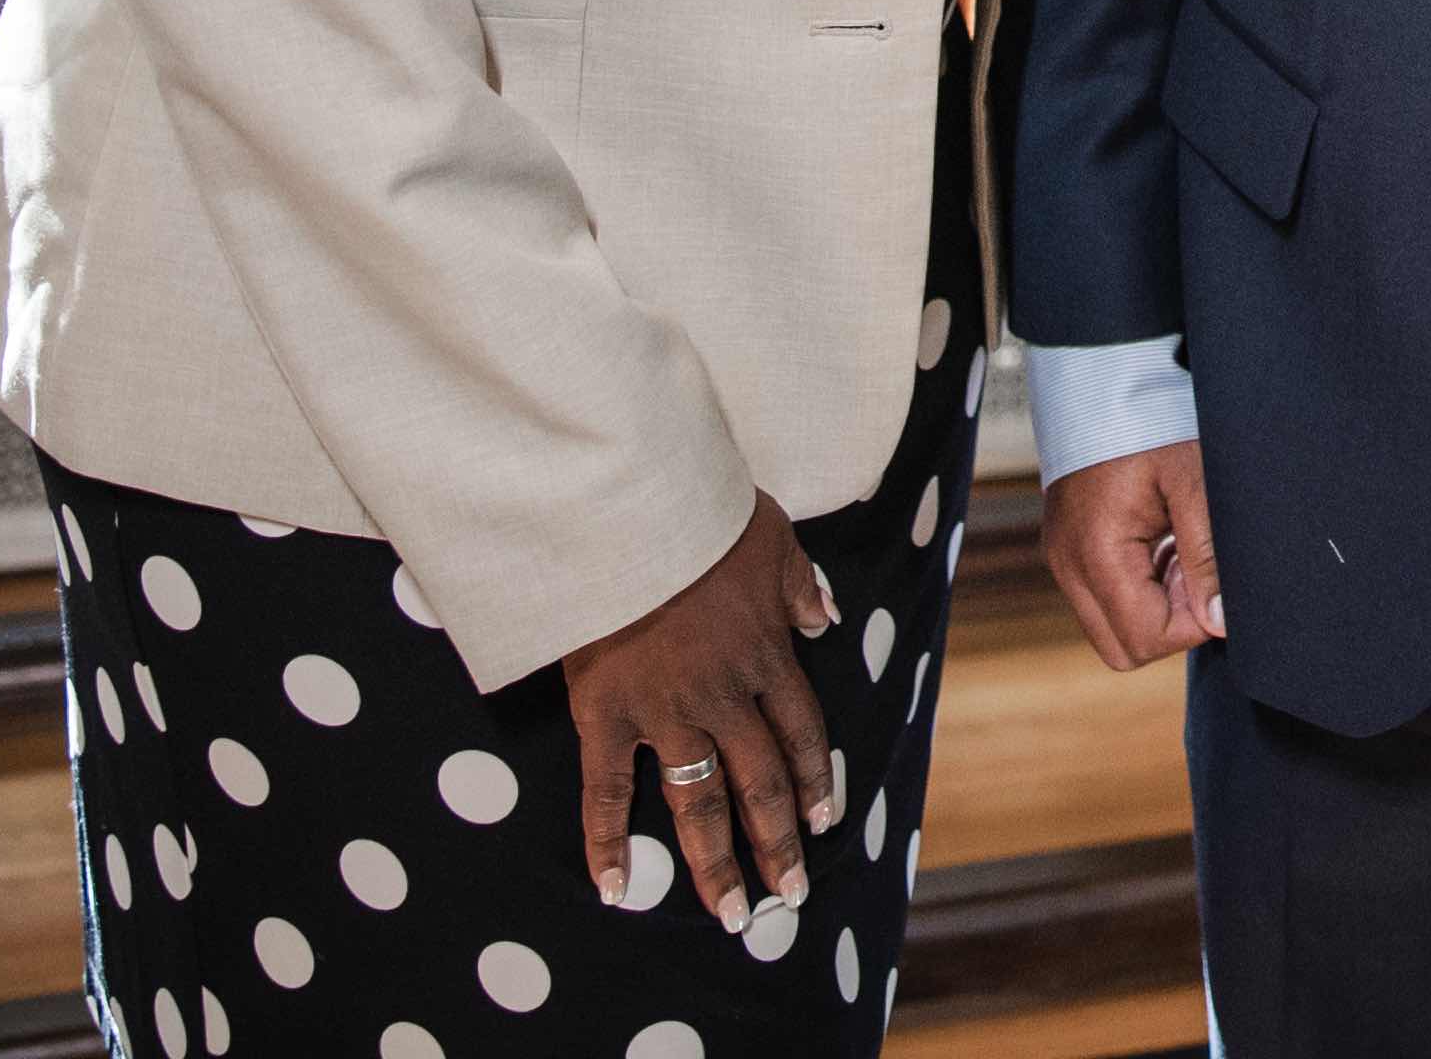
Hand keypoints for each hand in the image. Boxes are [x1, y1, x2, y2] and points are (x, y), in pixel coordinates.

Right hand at [556, 494, 840, 931]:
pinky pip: (608, 791)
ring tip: (731, 915)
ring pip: (698, 802)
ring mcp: (666, 712)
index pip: (801, 735)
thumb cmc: (700, 517)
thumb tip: (823, 618)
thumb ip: (799, 586)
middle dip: (777, 844)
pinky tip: (614, 889)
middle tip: (788, 897)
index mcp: (767, 656)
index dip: (812, 783)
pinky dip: (607, 843)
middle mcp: (724, 697)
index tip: (821, 824)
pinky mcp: (607, 716)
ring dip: (715, 863)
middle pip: (759, 784)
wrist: (630, 515)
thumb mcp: (773, 539)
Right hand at [1039, 440, 1224, 669]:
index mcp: (1095, 552)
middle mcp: (1068, 565)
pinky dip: (1141, 584)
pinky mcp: (1069, 549)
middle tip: (1195, 567)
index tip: (1210, 577)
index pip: (1145, 639)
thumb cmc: (1149, 420)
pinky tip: (1162, 540)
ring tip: (1179, 546)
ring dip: (1157, 603)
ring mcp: (1064, 559)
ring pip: (1114, 627)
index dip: (1191, 623)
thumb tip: (1219, 621)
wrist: (1103, 377)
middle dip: (1171, 623)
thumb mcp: (1192, 481)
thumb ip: (1206, 556)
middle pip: (1124, 648)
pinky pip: (1106, 596)